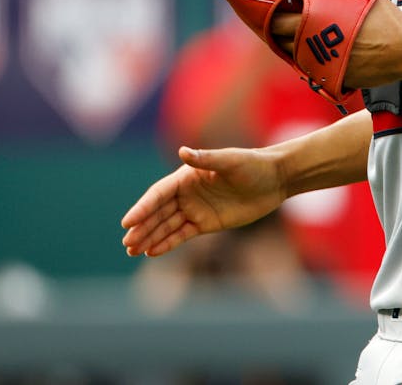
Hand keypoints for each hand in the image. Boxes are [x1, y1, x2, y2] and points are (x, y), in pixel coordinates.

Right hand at [121, 145, 285, 256]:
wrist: (275, 179)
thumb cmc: (253, 165)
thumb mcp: (230, 161)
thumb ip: (205, 159)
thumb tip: (182, 151)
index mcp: (186, 176)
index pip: (158, 194)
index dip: (142, 208)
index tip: (127, 222)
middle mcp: (186, 193)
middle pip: (158, 212)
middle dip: (142, 227)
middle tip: (126, 243)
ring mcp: (195, 209)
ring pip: (166, 226)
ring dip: (149, 237)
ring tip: (132, 250)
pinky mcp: (205, 223)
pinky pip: (181, 235)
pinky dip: (167, 243)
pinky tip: (152, 252)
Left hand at [272, 0, 401, 88]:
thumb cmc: (389, 20)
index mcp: (321, 21)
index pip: (282, 20)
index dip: (275, 16)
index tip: (274, 11)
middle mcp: (318, 45)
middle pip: (284, 40)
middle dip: (278, 33)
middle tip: (277, 26)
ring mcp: (325, 64)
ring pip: (296, 58)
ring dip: (292, 49)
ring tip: (293, 40)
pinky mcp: (335, 79)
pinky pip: (314, 72)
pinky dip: (311, 63)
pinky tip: (316, 54)